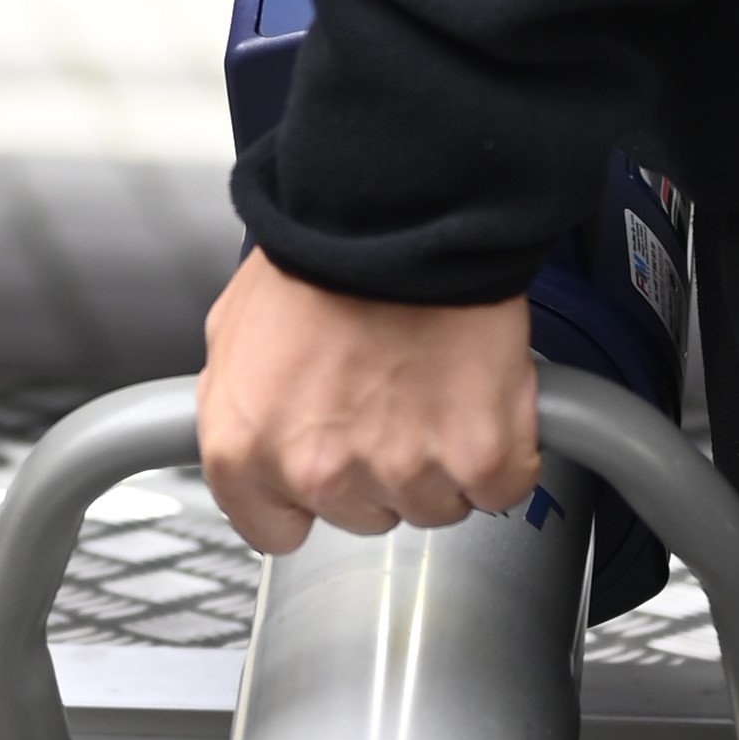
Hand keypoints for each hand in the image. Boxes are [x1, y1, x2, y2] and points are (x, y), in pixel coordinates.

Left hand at [200, 240, 537, 548]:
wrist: (399, 209)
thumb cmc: (320, 254)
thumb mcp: (235, 328)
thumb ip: (238, 400)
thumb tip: (254, 431)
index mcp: (243, 448)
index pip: (275, 530)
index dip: (307, 497)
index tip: (331, 464)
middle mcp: (316, 473)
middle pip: (364, 515)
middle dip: (379, 465)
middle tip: (388, 391)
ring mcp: (401, 471)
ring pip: (433, 505)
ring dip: (442, 457)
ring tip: (432, 380)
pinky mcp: (479, 459)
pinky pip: (499, 487)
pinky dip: (502, 449)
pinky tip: (481, 395)